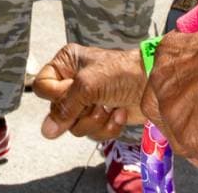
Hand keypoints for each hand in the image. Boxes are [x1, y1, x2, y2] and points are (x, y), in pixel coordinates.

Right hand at [33, 43, 148, 140]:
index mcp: (66, 64)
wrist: (155, 85)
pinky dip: (109, 126)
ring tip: (110, 106)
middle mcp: (73, 82)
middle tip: (97, 100)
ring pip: (76, 127)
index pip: (42, 87)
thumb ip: (64, 108)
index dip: (56, 96)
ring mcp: (87, 101)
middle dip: (81, 111)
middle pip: (58, 112)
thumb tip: (46, 131)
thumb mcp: (87, 85)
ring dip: (96, 120)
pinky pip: (93, 133)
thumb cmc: (121, 74)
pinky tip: (119, 113)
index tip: (74, 92)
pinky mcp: (102, 116)